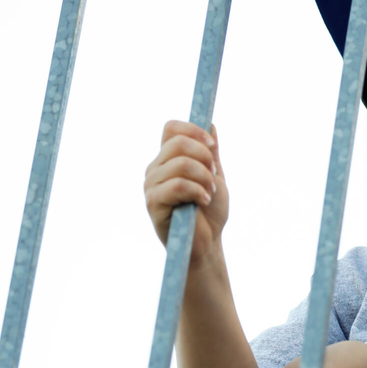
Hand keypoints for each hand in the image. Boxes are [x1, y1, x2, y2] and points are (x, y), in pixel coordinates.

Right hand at [143, 120, 227, 264]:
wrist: (206, 243)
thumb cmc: (209, 212)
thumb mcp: (215, 176)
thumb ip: (211, 153)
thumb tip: (210, 123)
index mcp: (168, 159)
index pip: (171, 128)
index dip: (193, 130)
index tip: (212, 146)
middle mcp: (156, 168)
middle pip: (177, 143)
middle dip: (204, 156)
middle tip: (214, 174)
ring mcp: (152, 185)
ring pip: (180, 164)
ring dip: (204, 177)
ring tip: (210, 193)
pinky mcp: (153, 203)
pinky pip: (177, 185)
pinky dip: (198, 191)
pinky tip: (204, 201)